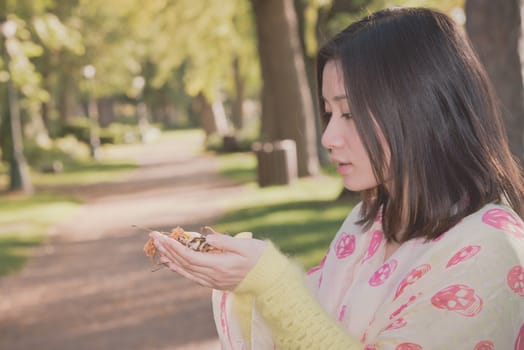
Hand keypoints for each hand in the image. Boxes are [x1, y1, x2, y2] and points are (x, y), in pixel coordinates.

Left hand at [149, 231, 266, 290]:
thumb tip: (207, 237)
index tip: (162, 236)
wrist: (270, 279)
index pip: (190, 256)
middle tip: (155, 238)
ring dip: (171, 260)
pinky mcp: (215, 283)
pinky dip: (181, 270)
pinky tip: (173, 265)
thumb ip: (225, 242)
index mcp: (219, 265)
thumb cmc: (260, 258)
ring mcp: (214, 281)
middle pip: (184, 263)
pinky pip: (193, 277)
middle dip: (168, 250)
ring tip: (159, 250)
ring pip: (187, 271)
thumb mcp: (245, 245)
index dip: (174, 246)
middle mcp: (213, 276)